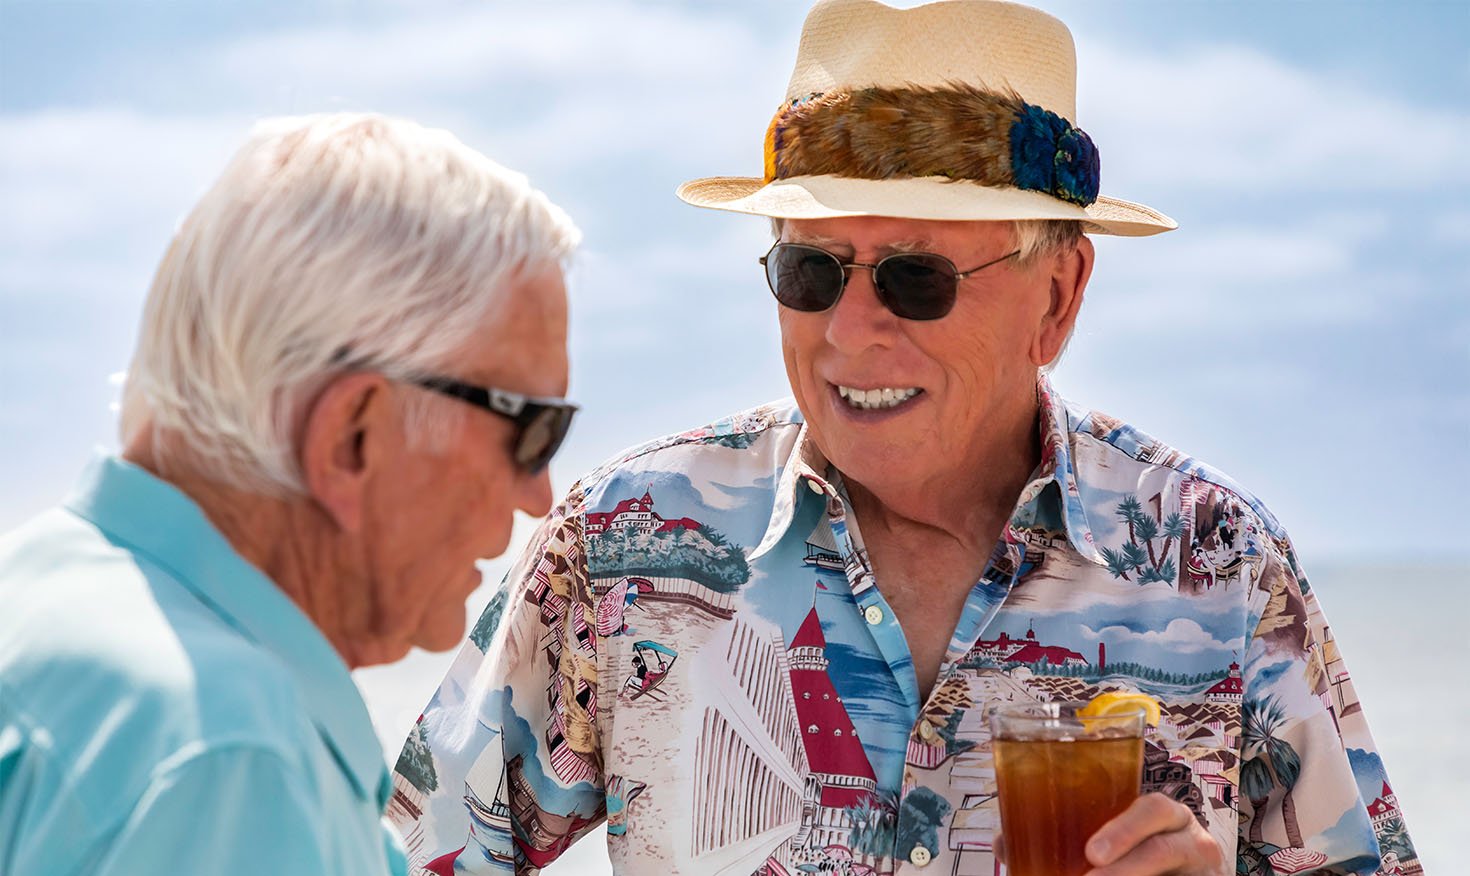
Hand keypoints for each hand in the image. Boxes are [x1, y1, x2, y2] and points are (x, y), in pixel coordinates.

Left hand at [1082, 793, 1226, 874]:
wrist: (1190, 872)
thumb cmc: (1149, 852)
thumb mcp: (1131, 840)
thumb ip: (1092, 842)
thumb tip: (1025, 848)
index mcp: (1170, 817)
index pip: (1152, 809)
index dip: (1123, 830)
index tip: (1092, 853)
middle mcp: (1195, 841)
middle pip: (1164, 850)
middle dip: (1127, 868)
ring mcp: (1207, 872)